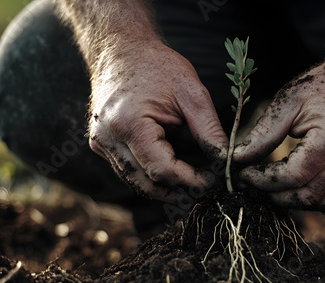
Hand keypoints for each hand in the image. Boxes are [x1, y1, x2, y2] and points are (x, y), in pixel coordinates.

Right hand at [88, 41, 227, 202]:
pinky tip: (170, 173)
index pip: (162, 170)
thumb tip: (225, 159)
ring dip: (163, 187)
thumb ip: (209, 129)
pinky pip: (127, 170)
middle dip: (176, 191)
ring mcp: (100, 142)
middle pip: (146, 183)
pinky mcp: (101, 143)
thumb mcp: (191, 93)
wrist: (120, 48)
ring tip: (190, 186)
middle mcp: (107, 137)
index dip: (190, 181)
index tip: (211, 181)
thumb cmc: (156, 65)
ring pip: (135, 181)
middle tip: (203, 191)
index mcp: (129, 123)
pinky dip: (149, 175)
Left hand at [233, 61, 324, 210]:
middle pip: (308, 196)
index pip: (292, 177)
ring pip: (324, 203)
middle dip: (276, 196)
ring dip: (295, 201)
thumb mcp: (289, 101)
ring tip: (274, 186)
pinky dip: (316, 198)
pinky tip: (299, 185)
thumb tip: (237, 159)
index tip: (244, 175)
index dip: (263, 181)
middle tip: (255, 184)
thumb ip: (263, 134)